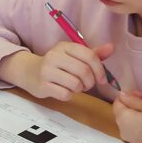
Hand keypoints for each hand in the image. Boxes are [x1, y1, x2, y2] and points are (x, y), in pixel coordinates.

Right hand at [0, 43, 114, 102]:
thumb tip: (111, 47)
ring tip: (74, 87)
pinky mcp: (42, 85)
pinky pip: (65, 94)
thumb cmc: (57, 65)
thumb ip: (93, 54)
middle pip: (84, 71)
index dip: (100, 70)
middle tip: (87, 85)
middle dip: (90, 82)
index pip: (89, 56)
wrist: (30, 72)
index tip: (102, 79)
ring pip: (75, 84)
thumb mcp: (73, 56)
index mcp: (65, 47)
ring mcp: (47, 71)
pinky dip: (68, 95)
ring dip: (79, 89)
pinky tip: (63, 91)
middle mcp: (54, 56)